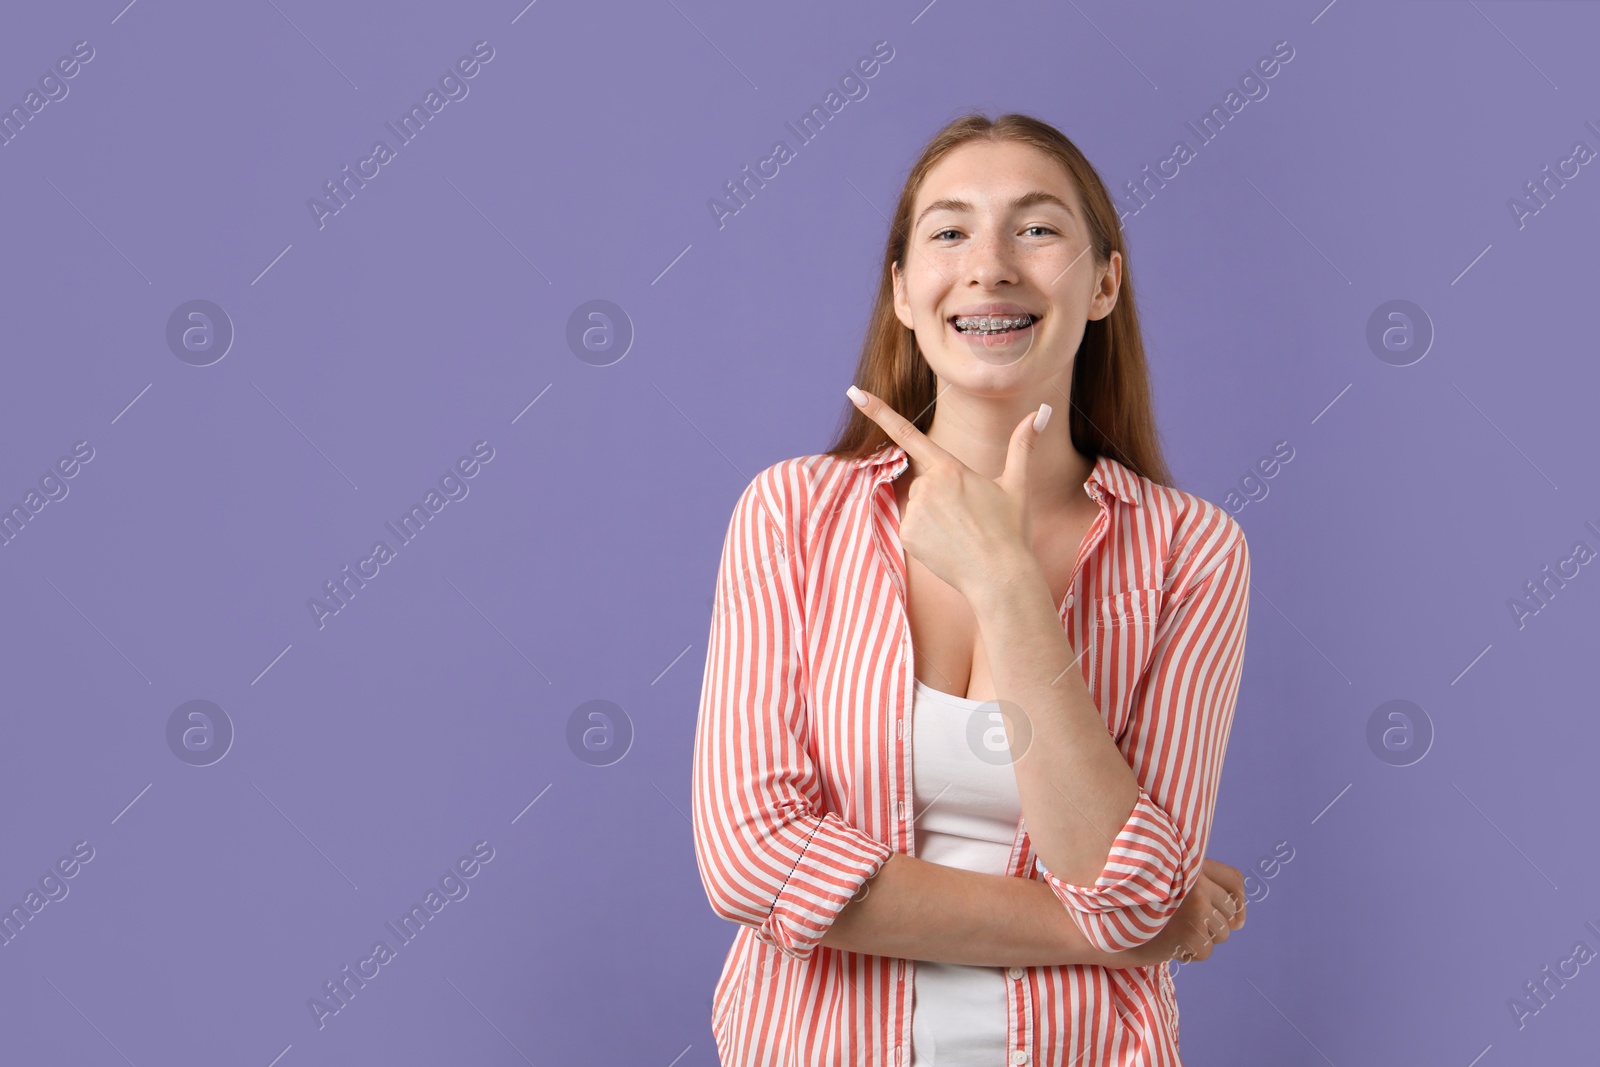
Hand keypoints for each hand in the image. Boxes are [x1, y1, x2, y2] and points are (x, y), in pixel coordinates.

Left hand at [846, 384, 1049, 603]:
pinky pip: (912, 529)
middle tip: (969, 518)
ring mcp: (914, 512)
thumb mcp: (1017, 484)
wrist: (999, 576)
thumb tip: (1042, 411)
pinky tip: (947, 547)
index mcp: (950, 468)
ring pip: (919, 507)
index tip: (855, 395)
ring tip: (960, 534)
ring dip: (935, 517)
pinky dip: (926, 537)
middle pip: (926, 483)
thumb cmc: (1010, 530)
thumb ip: (1023, 445)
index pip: (908, 434)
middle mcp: (927, 486)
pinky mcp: (906, 536)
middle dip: (943, 496)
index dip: (880, 412)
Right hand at [1124, 857, 1247, 967]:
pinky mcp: (1191, 931)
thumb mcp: (1167, 884)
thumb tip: (1241, 922)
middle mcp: (1197, 882)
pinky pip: (1206, 951)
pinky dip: (1189, 954)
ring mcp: (1196, 906)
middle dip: (1214, 925)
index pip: (1234, 879)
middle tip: (1186, 926)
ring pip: (1221, 934)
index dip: (1238, 901)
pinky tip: (1169, 944)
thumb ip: (1199, 888)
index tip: (1235, 919)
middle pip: (1230, 912)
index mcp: (1191, 865)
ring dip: (1201, 940)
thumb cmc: (1136, 905)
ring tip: (1174, 933)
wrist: (1105, 923)